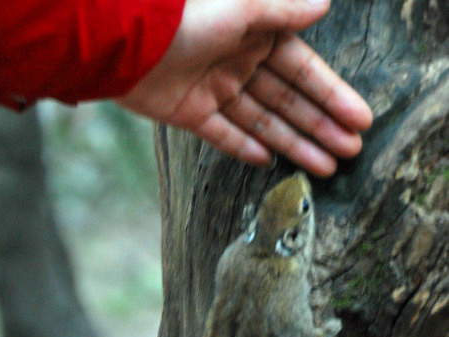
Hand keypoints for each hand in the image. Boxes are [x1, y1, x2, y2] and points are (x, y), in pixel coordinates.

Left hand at [116, 0, 372, 175]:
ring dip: (294, 143)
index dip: (333, 96)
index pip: (304, 71)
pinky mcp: (190, 113)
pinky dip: (244, 147)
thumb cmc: (188, 16)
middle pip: (288, 101)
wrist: (127, 40)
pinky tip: (269, 162)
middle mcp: (239, 62)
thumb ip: (283, 10)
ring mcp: (215, 89)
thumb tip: (324, 4)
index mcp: (256, 34)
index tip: (360, 121)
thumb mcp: (243, 6)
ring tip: (325, 168)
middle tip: (351, 152)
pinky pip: (223, 134)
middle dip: (321, 126)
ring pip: (262, 121)